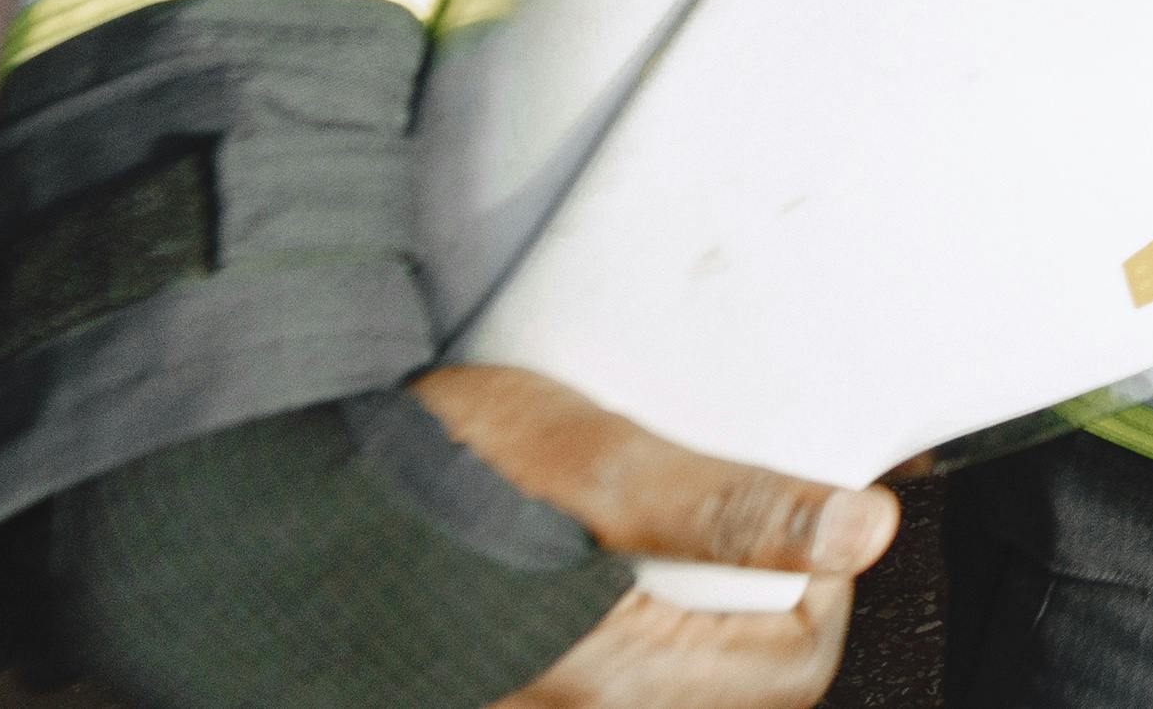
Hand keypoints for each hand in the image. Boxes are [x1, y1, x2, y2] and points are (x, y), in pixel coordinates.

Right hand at [410, 366, 896, 708]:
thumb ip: (736, 508)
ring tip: (682, 525)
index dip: (826, 580)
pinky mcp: (511, 676)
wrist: (284, 493)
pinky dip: (646, 612)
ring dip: (705, 604)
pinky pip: (619, 666)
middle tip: (753, 513)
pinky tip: (617, 551)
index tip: (810, 508)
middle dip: (767, 596)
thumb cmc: (430, 474)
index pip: (798, 665)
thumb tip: (867, 530)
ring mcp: (541, 697)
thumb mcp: (605, 467)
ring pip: (684, 674)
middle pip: (744, 680)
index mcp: (617, 682)